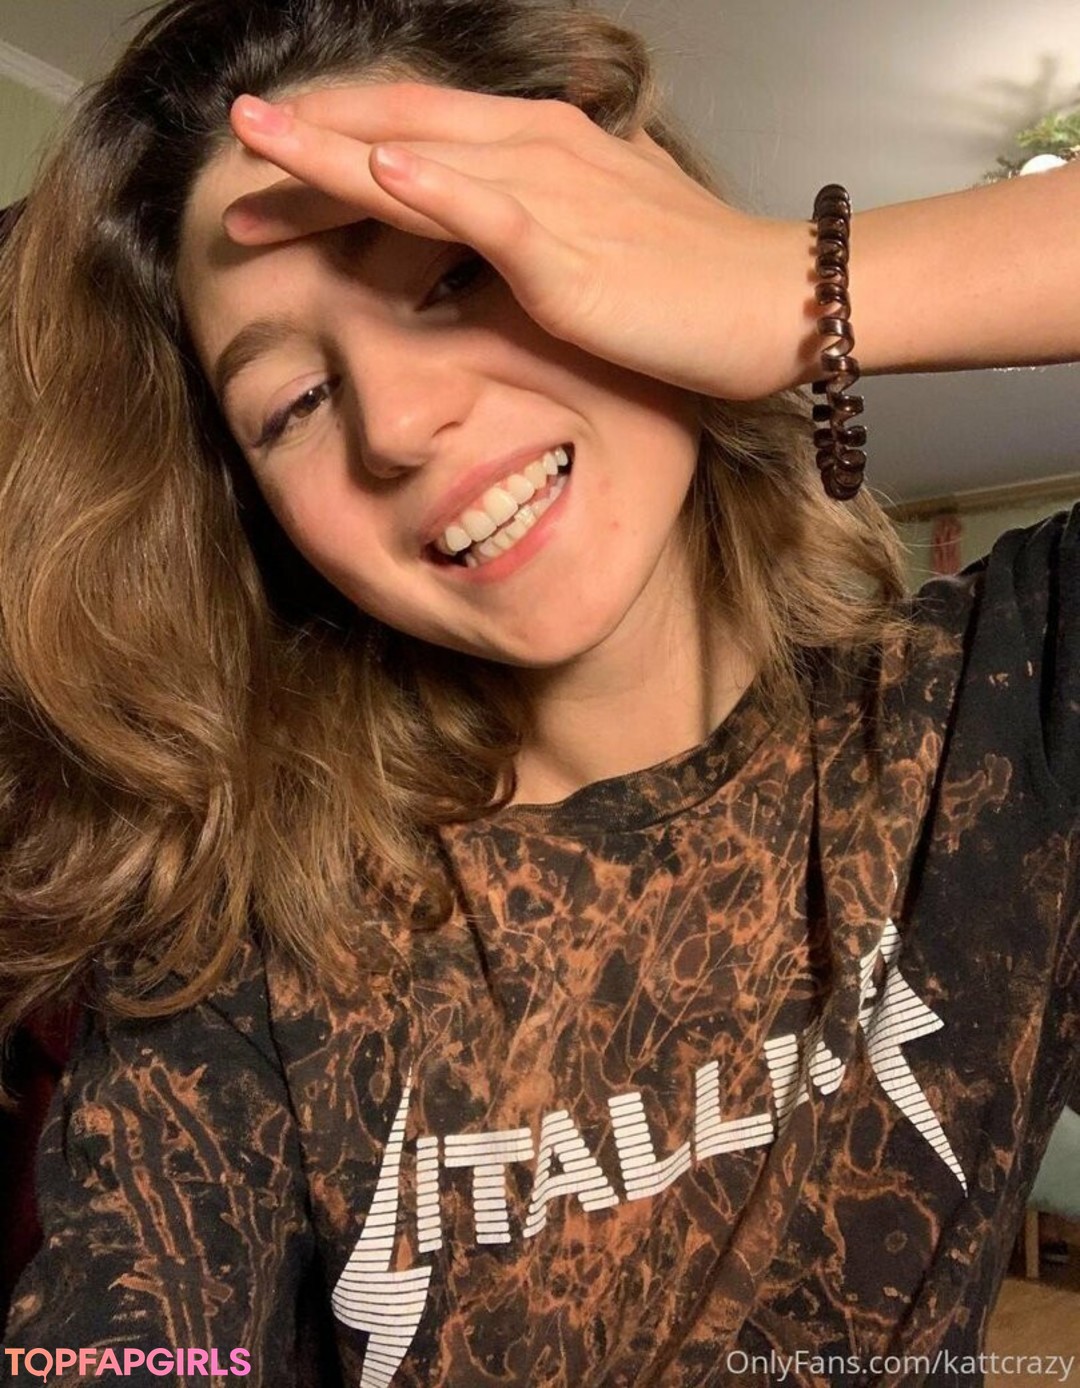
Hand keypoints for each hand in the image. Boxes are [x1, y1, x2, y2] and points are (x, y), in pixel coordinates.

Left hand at [225, 82, 811, 400]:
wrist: (775, 300)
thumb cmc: (698, 277)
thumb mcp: (611, 233)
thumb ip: (553, 219)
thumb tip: (512, 225)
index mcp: (543, 150)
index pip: (422, 136)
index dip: (344, 147)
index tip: (279, 173)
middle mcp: (538, 153)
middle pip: (402, 135)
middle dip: (313, 142)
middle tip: (238, 144)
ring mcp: (554, 195)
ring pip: (425, 159)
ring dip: (338, 149)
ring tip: (262, 142)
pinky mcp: (571, 252)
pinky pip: (490, 213)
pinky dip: (432, 190)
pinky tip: (377, 174)